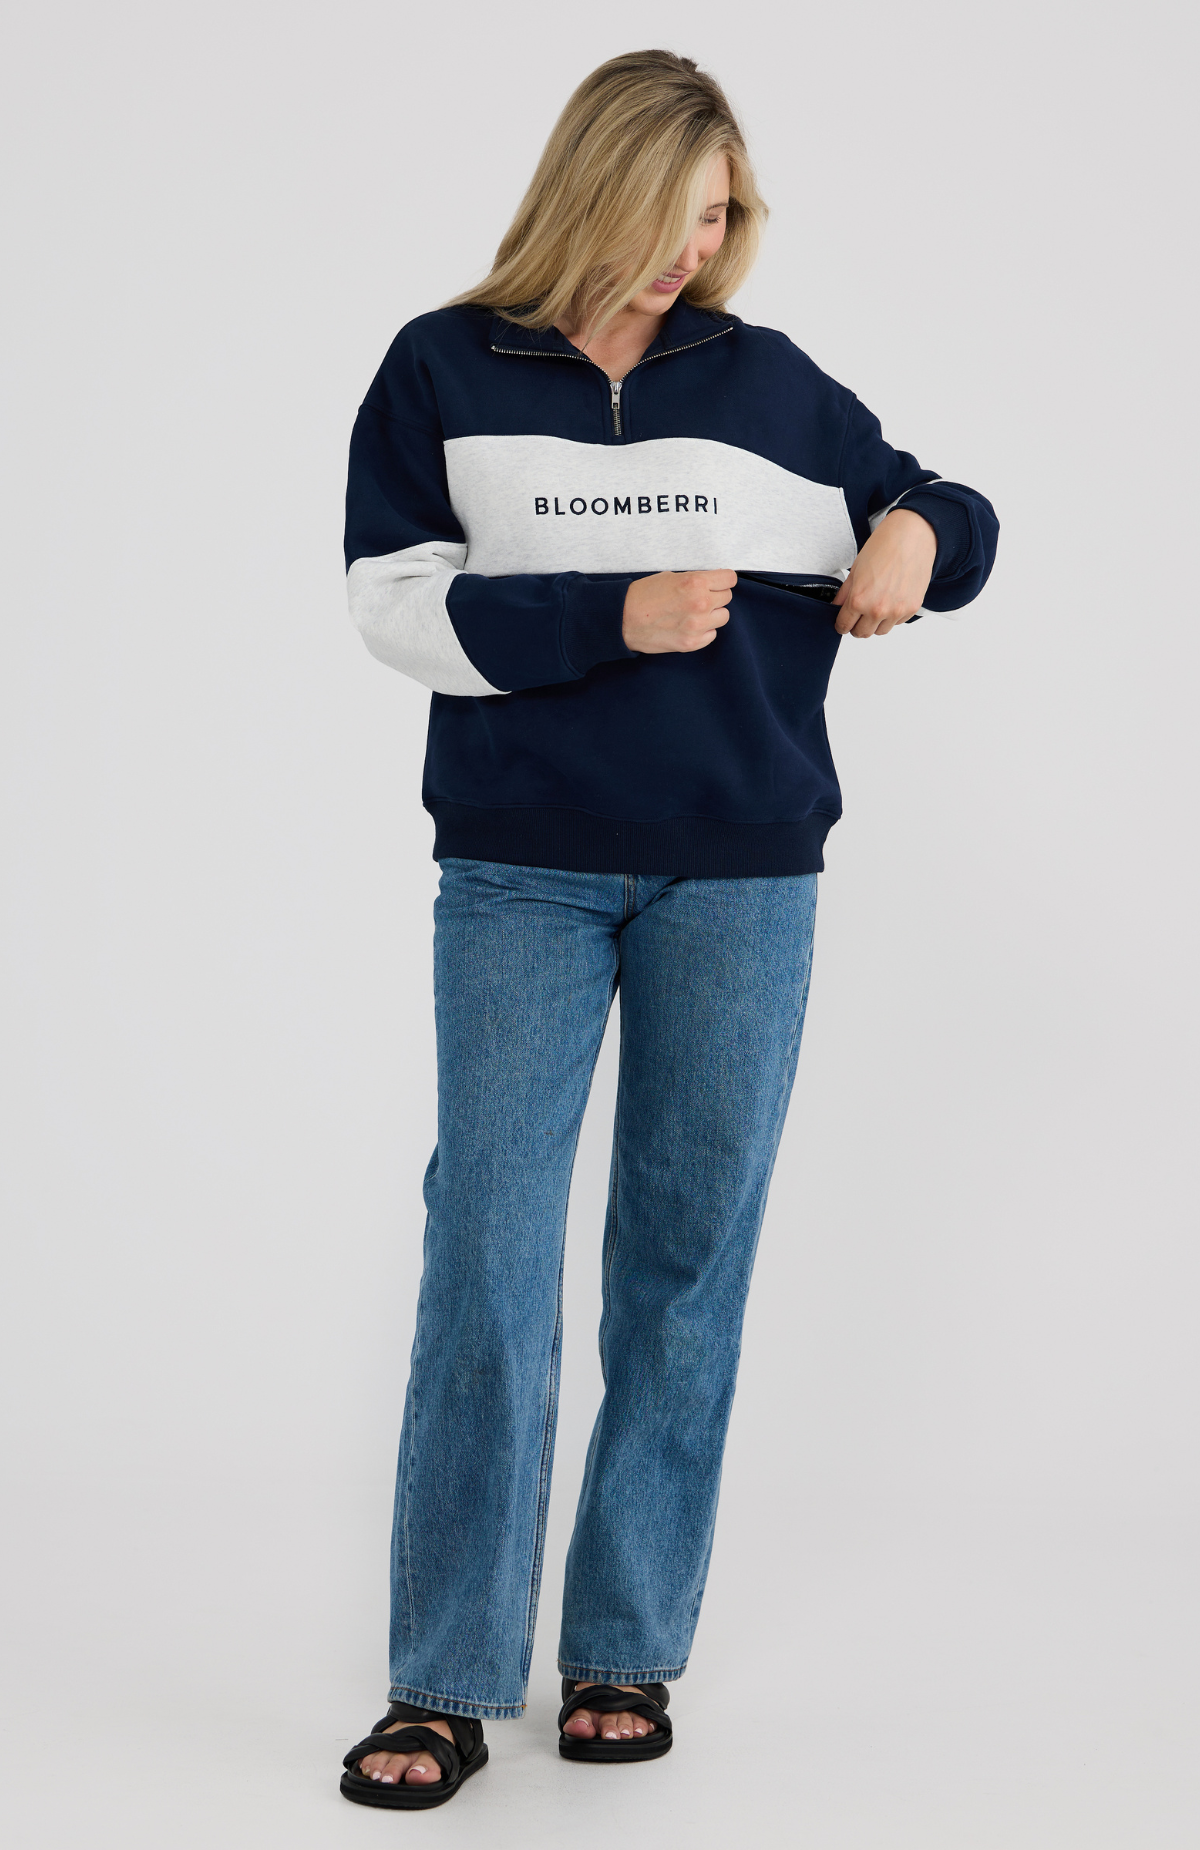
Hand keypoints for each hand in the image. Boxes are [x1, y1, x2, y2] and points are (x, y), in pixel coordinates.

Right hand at [622, 569, 735, 652]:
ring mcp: (697, 626)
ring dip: (712, 614)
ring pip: (723, 617)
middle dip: (715, 596)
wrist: (623, 620)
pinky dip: (704, 631)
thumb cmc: (643, 595)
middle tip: (698, 598)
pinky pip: (712, 634)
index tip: (717, 583)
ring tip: (694, 613)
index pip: (729, 579)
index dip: (722, 580)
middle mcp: (700, 604)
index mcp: (696, 583)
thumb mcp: (671, 577)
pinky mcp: (692, 643)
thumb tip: (712, 583)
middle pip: (727, 598)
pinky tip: (688, 626)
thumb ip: (694, 580)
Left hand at [833, 508, 935, 637]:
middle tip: (858, 615)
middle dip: (857, 626)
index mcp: (859, 600)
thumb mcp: (855, 570)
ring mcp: (896, 611)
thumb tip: (836, 607)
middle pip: (861, 633)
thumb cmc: (884, 547)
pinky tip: (891, 599)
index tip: (843, 622)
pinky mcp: (912, 608)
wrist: (912, 536)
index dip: (841, 624)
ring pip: (880, 631)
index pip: (844, 626)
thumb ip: (844, 594)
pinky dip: (892, 616)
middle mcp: (877, 610)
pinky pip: (897, 622)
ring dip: (875, 623)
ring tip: (876, 605)